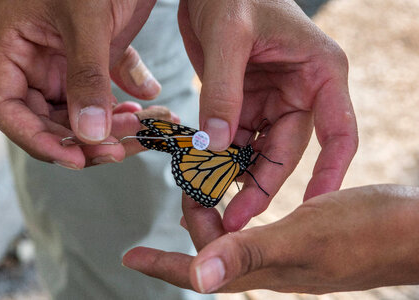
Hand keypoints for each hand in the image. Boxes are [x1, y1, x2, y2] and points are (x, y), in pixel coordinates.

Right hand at [0, 0, 159, 167]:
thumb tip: (91, 135)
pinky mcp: (97, 62)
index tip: (74, 158)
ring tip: (145, 128)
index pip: (11, 111)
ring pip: (84, 115)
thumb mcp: (83, 18)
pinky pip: (109, 94)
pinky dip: (130, 106)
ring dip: (114, 128)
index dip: (38, 141)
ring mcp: (68, 67)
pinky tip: (150, 107)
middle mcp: (38, 67)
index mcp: (15, 53)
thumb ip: (86, 75)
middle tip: (123, 148)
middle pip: (52, 122)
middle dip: (86, 142)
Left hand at [123, 185, 418, 293]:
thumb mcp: (302, 238)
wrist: (412, 230)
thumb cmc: (364, 233)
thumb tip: (196, 282)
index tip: (130, 256)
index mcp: (264, 270)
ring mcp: (287, 252)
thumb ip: (248, 256)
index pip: (200, 273)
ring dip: (213, 218)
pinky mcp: (303, 236)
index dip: (163, 265)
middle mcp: (270, 266)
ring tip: (202, 189)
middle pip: (213, 253)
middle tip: (185, 188)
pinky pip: (257, 228)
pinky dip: (240, 209)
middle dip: (193, 224)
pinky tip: (241, 194)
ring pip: (233, 240)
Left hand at [178, 0, 357, 229]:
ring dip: (235, 174)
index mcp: (319, 73)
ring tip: (208, 198)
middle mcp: (301, 92)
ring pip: (259, 150)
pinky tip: (201, 173)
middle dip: (260, 184)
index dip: (330, 173)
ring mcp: (272, 100)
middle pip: (287, 151)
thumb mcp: (228, 37)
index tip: (313, 208)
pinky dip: (219, 157)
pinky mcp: (246, 103)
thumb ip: (223, 91)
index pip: (338, 132)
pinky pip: (236, 138)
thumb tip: (215, 145)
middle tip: (234, 217)